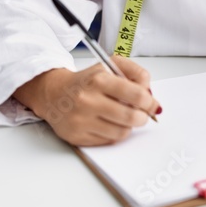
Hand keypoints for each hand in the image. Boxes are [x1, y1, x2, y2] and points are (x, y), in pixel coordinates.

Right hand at [13, 56, 160, 146]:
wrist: (54, 93)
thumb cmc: (87, 81)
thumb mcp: (110, 65)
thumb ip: (135, 73)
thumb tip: (150, 95)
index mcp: (98, 80)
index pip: (136, 94)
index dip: (149, 101)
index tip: (151, 103)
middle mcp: (87, 100)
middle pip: (131, 116)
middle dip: (143, 117)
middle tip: (143, 114)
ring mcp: (81, 120)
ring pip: (121, 132)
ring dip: (129, 126)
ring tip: (125, 118)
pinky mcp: (77, 136)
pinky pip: (108, 140)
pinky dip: (114, 133)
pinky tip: (110, 123)